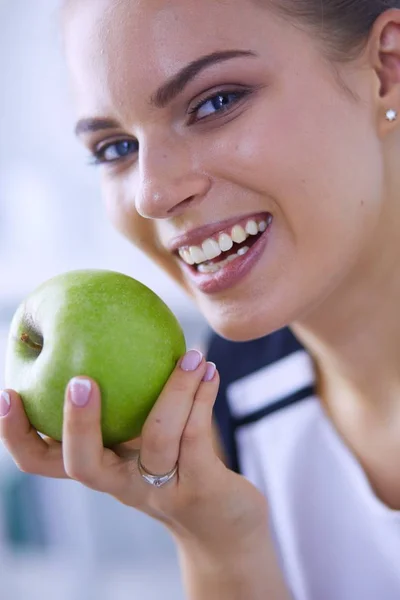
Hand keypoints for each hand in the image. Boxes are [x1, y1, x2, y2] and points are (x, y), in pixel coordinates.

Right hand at [0, 350, 267, 555]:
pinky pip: (196, 437)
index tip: (8, 392)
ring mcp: (161, 490)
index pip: (43, 461)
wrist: (226, 529)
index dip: (17, 433)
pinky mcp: (200, 490)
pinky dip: (202, 398)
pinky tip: (209, 370)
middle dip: (76, 423)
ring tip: (191, 354)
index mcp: (102, 468)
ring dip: (174, 390)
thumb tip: (113, 333)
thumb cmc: (180, 469)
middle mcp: (124, 484)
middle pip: (83, 465)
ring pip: (157, 439)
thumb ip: (133, 401)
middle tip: (80, 382)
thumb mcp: (150, 437)